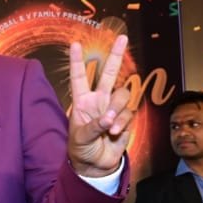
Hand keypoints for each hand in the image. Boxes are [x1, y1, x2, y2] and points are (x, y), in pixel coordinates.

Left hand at [67, 35, 134, 177]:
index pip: (79, 77)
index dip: (76, 61)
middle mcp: (99, 100)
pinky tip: (113, 133)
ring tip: (108, 127)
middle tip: (121, 37)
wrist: (95, 164)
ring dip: (117, 110)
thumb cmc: (81, 148)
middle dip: (115, 55)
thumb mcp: (80, 138)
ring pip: (122, 95)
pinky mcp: (126, 118)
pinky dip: (122, 122)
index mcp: (82, 101)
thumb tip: (109, 119)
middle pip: (109, 74)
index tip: (74, 44)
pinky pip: (129, 113)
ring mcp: (113, 108)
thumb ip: (94, 126)